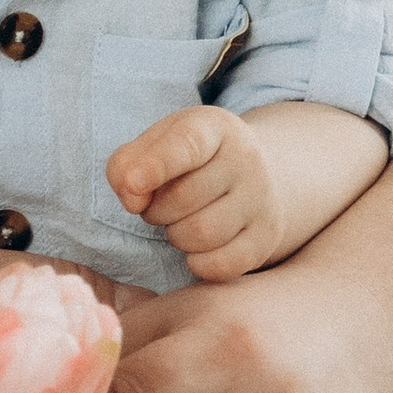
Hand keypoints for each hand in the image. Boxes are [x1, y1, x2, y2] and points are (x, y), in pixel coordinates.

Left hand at [107, 106, 278, 279]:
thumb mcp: (155, 146)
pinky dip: (198, 263)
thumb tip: (132, 199)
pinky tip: (196, 248)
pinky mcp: (267, 235)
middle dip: (156, 210)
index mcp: (214, 128)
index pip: (187, 144)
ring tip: (179, 222)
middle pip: (184, 198)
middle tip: (158, 205)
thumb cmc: (187, 160)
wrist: (250, 174)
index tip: (132, 185)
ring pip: (202, 234)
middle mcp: (246, 158)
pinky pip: (222, 264)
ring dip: (176, 236)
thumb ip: (126, 165)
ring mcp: (262, 198)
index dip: (156, 166)